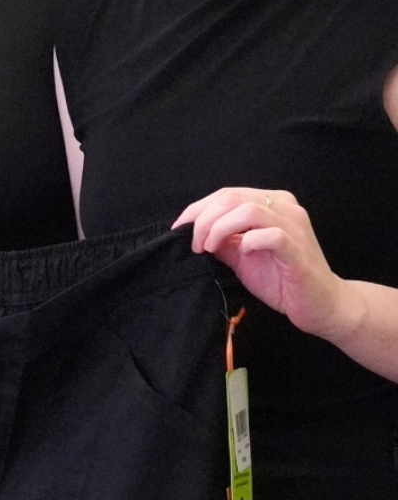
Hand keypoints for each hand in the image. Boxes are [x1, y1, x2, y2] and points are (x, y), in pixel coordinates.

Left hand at [174, 187, 357, 341]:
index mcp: (271, 203)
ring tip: (209, 248)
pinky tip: (243, 252)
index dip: (197, 209)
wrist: (319, 305)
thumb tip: (190, 230)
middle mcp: (285, 208)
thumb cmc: (280, 279)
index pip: (226, 194)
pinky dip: (249, 241)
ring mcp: (295, 227)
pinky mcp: (299, 249)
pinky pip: (271, 234)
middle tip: (194, 243)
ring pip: (248, 210)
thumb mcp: (240, 255)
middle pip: (232, 197)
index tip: (179, 229)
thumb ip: (220, 239)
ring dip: (220, 228)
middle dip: (203, 219)